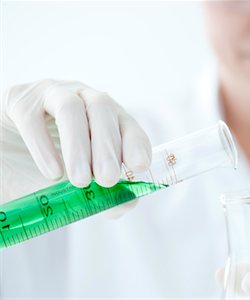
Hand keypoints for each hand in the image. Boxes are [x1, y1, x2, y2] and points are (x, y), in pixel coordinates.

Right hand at [1, 79, 151, 217]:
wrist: (2, 164)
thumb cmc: (42, 172)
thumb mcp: (74, 188)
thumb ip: (102, 197)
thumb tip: (128, 202)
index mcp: (103, 118)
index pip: (127, 123)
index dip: (135, 142)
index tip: (140, 167)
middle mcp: (81, 99)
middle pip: (103, 109)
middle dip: (109, 146)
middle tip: (108, 179)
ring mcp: (50, 95)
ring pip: (71, 108)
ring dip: (79, 146)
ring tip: (81, 180)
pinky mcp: (19, 100)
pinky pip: (33, 117)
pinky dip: (44, 146)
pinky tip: (52, 172)